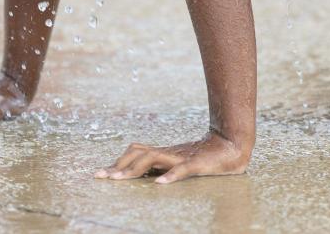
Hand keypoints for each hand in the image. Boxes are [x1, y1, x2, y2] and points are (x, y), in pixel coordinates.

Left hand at [94, 131, 250, 183]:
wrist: (230, 145)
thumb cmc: (203, 156)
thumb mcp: (178, 163)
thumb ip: (162, 167)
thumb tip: (143, 175)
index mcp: (163, 153)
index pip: (134, 153)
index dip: (116, 162)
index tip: (99, 174)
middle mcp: (168, 152)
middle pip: (137, 153)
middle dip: (118, 165)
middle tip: (102, 177)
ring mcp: (181, 157)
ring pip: (153, 158)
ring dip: (135, 169)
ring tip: (120, 180)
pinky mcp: (196, 163)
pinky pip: (181, 169)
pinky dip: (170, 176)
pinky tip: (159, 184)